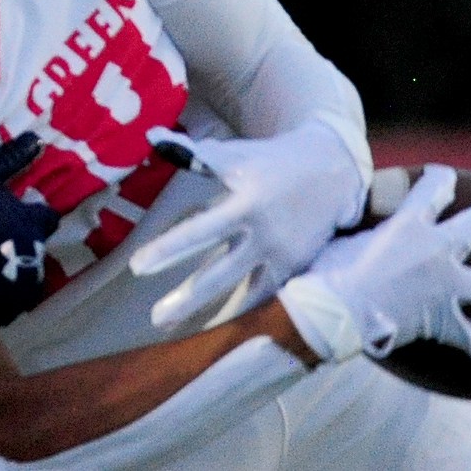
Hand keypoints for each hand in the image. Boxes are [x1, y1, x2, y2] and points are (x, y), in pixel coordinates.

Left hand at [129, 123, 364, 328]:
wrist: (332, 173)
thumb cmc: (272, 161)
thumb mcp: (236, 154)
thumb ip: (194, 153)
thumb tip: (152, 138)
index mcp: (246, 206)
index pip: (199, 232)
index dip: (168, 250)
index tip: (137, 267)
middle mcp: (265, 237)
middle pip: (221, 274)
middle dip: (188, 299)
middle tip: (154, 319)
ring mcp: (283, 258)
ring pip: (244, 295)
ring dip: (213, 315)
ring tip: (179, 333)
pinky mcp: (296, 271)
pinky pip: (266, 298)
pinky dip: (244, 315)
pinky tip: (217, 333)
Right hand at [278, 164, 470, 365]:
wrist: (336, 310)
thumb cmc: (327, 270)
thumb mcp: (339, 235)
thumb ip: (356, 225)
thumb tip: (343, 211)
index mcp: (409, 225)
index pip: (431, 192)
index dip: (439, 182)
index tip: (444, 176)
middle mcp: (437, 251)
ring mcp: (446, 287)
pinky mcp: (442, 320)